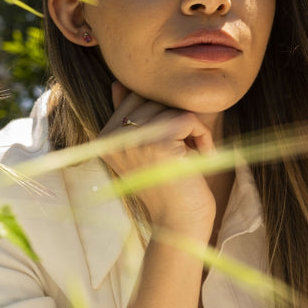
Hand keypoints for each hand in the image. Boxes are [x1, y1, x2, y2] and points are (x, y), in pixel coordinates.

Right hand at [99, 82, 216, 236]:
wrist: (181, 225)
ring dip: (192, 130)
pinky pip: (188, 119)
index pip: (136, 99)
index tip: (172, 147)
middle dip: (178, 122)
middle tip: (186, 152)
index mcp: (104, 138)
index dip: (163, 117)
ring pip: (172, 108)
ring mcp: (132, 140)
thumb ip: (133, 118)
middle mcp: (111, 138)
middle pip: (154, 100)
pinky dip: (203, 136)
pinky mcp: (157, 144)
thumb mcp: (146, 149)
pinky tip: (201, 157)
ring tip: (191, 156)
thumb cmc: (170, 186)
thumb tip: (118, 83)